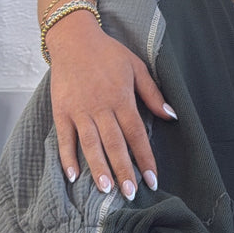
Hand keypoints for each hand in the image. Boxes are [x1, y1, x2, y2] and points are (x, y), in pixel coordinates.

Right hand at [47, 15, 174, 199]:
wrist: (74, 39)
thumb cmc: (108, 54)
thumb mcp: (136, 67)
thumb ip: (153, 94)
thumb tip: (172, 116)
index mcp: (121, 98)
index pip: (136, 134)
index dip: (145, 158)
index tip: (152, 180)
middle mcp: (101, 107)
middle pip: (115, 144)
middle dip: (124, 170)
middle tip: (130, 193)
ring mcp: (79, 110)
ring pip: (90, 144)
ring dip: (98, 168)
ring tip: (106, 189)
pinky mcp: (61, 110)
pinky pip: (65, 137)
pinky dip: (67, 157)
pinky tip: (73, 175)